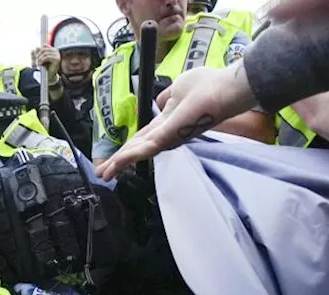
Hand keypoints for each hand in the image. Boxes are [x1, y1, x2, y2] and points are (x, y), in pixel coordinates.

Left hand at [32, 46, 61, 74]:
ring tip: (37, 63)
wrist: (49, 76)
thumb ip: (36, 53)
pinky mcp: (57, 59)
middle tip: (35, 61)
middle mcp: (56, 51)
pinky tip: (40, 65)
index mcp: (52, 49)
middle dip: (38, 55)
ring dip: (39, 59)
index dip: (38, 50)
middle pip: (43, 49)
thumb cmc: (44, 67)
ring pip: (45, 53)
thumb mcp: (39, 59)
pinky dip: (42, 61)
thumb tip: (35, 48)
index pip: (44, 45)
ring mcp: (57, 55)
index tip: (36, 57)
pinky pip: (47, 57)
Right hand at [95, 64, 256, 180]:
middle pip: (136, 150)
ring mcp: (169, 136)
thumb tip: (158, 103)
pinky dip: (131, 156)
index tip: (112, 159)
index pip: (141, 139)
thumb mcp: (178, 89)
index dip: (126, 148)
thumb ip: (166, 99)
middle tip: (101, 174)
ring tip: (105, 173)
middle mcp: (166, 134)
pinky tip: (117, 163)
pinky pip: (147, 147)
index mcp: (166, 124)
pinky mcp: (171, 134)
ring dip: (120, 162)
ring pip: (139, 152)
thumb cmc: (207, 86)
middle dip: (118, 162)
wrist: (226, 89)